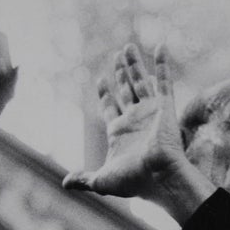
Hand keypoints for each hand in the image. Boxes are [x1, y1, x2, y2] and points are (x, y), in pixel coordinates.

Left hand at [62, 44, 187, 199]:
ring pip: (140, 81)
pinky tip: (161, 47)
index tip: (100, 80)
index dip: (105, 94)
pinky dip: (163, 64)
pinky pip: (164, 81)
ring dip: (134, 64)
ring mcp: (150, 112)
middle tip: (115, 56)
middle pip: (125, 90)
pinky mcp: (165, 107)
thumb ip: (83, 178)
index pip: (110, 107)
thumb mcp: (101, 180)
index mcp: (120, 132)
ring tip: (127, 46)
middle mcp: (135, 119)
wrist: (158, 178)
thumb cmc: (132, 181)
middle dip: (120, 74)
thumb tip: (64, 183)